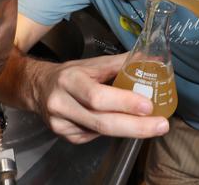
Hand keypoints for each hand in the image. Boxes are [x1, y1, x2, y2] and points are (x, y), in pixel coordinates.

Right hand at [30, 53, 169, 142]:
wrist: (38, 87)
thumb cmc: (70, 73)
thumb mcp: (92, 64)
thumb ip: (122, 63)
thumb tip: (153, 61)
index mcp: (70, 80)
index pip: (98, 96)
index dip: (124, 103)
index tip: (148, 105)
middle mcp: (62, 103)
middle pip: (102, 122)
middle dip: (136, 126)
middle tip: (161, 125)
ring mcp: (61, 123)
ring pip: (100, 132)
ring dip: (128, 130)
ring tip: (152, 126)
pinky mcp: (64, 135)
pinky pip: (93, 136)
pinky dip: (110, 131)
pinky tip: (117, 123)